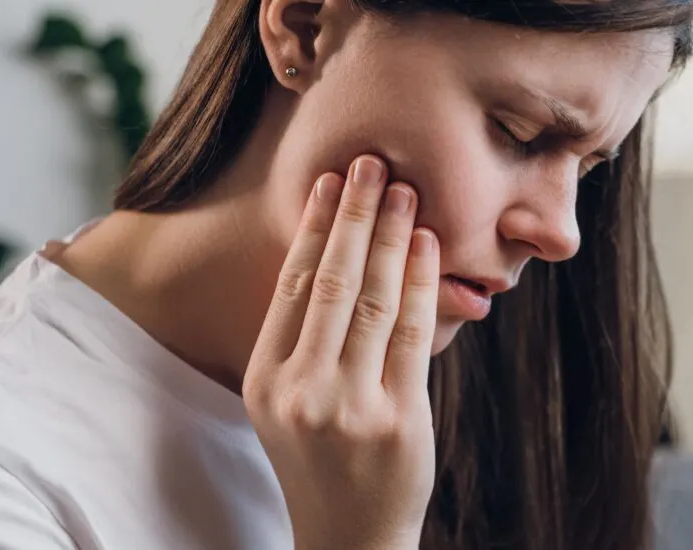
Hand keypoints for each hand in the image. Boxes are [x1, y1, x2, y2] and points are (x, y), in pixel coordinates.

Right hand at [243, 155, 438, 549]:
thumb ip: (304, 342)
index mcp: (266, 381)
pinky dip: (419, 282)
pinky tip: (425, 245)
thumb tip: (338, 257)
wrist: (351, 537)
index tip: (328, 183)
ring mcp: (349, 406)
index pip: (290, 286)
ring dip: (390, 237)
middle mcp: (300, 390)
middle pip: (329, 282)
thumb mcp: (290, 405)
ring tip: (403, 191)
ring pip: (372, 299)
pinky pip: (410, 333)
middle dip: (352, 215)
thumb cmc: (324, 460)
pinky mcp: (398, 418)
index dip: (312, 228)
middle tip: (370, 162)